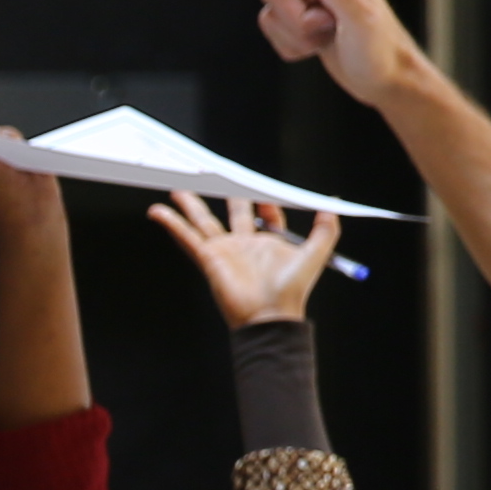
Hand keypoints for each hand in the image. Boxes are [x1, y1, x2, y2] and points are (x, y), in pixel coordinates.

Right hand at [148, 191, 345, 325]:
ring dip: (190, 204)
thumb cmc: (291, 290)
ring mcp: (224, 251)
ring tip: (178, 187)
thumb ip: (326, 227)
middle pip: (231, 212)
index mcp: (267, 244)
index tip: (264, 190)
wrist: (270, 315)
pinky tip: (158, 212)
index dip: (267, 200)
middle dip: (224, 192)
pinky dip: (171, 224)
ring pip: (203, 221)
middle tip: (214, 174)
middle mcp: (244, 245)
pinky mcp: (208, 258)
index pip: (265, 215)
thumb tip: (332, 203)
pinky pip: (186, 237)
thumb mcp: (316, 253)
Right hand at [234, 0, 432, 104]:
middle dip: (295, 20)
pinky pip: (272, 31)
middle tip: (330, 31)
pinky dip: (291, 48)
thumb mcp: (365, 22)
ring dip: (295, 37)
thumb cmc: (380, 52)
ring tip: (328, 40)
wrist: (386, 81)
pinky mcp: (303, 19)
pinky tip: (319, 49)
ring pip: (271, 12)